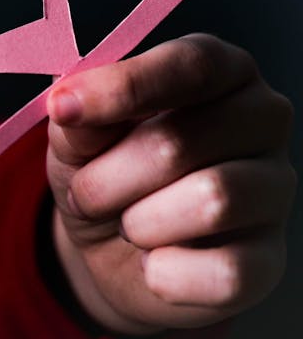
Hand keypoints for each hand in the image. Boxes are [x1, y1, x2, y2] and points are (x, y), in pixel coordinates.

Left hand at [46, 34, 294, 333]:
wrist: (111, 244)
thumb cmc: (103, 163)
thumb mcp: (76, 130)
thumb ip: (78, 112)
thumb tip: (69, 105)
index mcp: (220, 70)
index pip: (194, 65)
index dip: (124, 88)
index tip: (63, 109)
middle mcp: (262, 119)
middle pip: (183, 141)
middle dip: (108, 176)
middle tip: (84, 191)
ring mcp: (275, 187)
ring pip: (213, 201)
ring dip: (138, 221)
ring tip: (124, 223)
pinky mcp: (271, 257)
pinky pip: (225, 271)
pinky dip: (167, 273)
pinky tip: (153, 262)